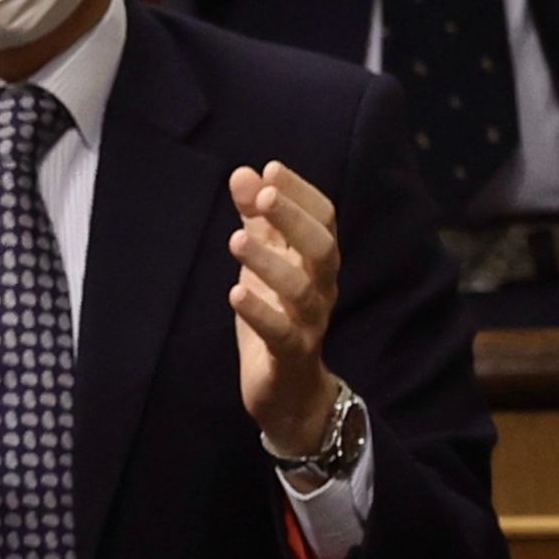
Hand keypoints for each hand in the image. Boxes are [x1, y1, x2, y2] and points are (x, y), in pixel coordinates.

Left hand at [225, 159, 345, 461]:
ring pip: (302, 290)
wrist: (288, 389)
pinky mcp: (291, 355)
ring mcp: (310, 322)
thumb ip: (256, 220)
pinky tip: (236, 292)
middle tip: (264, 197)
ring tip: (236, 241)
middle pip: (321, 248)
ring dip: (269, 263)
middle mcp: (322, 288)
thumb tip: (244, 173)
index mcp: (317, 262)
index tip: (271, 169)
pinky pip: (282, 333)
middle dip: (294, 220)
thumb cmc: (277, 314)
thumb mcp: (265, 262)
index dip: (300, 193)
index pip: (322, 219)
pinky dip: (260, 312)